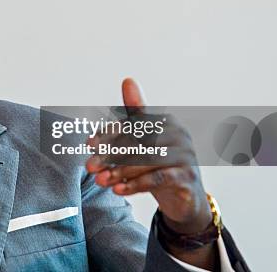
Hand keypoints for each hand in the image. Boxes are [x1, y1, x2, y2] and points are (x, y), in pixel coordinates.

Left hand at [85, 78, 212, 234]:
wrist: (184, 196)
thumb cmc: (159, 163)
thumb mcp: (145, 139)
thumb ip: (134, 115)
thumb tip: (128, 80)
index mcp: (167, 122)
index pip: (134, 124)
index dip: (110, 134)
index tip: (89, 144)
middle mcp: (180, 135)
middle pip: (139, 142)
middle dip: (111, 155)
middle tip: (90, 167)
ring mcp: (186, 156)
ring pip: (147, 161)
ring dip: (119, 172)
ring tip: (100, 181)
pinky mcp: (187, 177)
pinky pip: (158, 178)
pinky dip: (135, 185)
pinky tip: (118, 190)